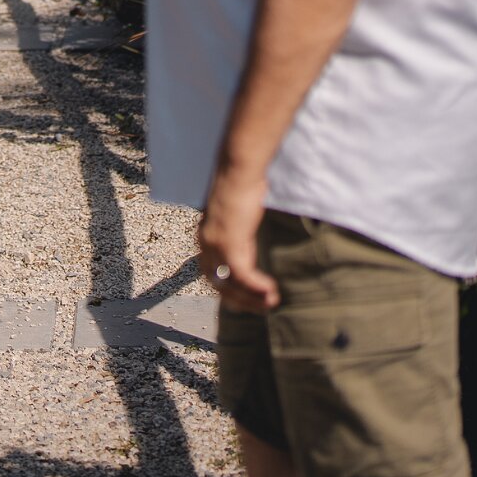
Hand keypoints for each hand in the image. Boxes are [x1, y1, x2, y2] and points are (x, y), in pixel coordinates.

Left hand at [196, 174, 278, 312]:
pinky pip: (241, 273)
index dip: (228, 291)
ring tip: (271, 302)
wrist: (239, 170)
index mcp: (205, 237)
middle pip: (217, 283)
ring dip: (251, 297)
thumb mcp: (238, 216)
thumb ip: (238, 233)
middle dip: (240, 300)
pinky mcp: (229, 241)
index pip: (211, 273)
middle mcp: (205, 243)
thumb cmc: (243, 187)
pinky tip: (271, 291)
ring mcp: (215, 243)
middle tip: (262, 306)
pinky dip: (256, 286)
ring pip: (230, 283)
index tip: (247, 300)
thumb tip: (247, 245)